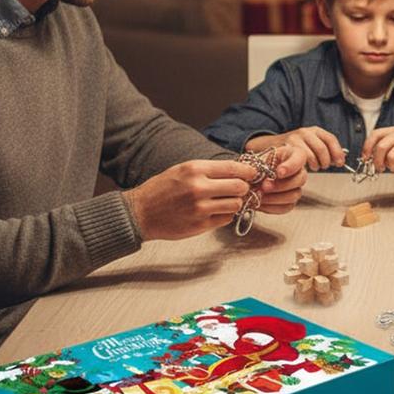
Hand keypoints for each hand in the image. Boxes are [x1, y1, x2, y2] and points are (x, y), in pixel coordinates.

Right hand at [124, 159, 258, 240]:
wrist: (140, 212)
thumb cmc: (162, 189)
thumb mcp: (183, 170)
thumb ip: (209, 170)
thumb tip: (238, 170)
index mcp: (195, 169)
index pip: (234, 168)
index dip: (248, 171)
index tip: (252, 173)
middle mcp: (199, 188)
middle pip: (240, 187)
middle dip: (243, 187)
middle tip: (241, 189)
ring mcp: (200, 208)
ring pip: (236, 204)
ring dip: (235, 203)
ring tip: (226, 201)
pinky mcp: (200, 225)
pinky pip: (226, 219)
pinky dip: (225, 215)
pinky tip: (215, 211)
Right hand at [247, 127, 344, 170]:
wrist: (272, 147)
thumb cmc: (295, 149)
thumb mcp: (312, 146)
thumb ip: (326, 151)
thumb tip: (340, 160)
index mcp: (315, 130)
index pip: (330, 139)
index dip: (337, 152)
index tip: (340, 162)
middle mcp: (305, 132)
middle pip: (322, 148)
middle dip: (326, 161)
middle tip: (324, 167)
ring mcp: (294, 139)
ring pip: (311, 155)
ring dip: (315, 165)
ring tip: (314, 167)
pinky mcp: (285, 147)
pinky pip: (299, 160)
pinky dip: (304, 167)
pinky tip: (303, 168)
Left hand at [254, 143, 307, 214]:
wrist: (252, 178)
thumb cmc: (257, 164)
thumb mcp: (258, 159)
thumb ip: (260, 165)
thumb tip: (257, 173)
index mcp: (294, 155)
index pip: (299, 159)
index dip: (291, 167)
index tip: (279, 172)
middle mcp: (299, 171)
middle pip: (300, 180)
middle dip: (281, 185)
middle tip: (264, 186)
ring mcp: (296, 187)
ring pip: (295, 195)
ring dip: (276, 197)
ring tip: (259, 195)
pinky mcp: (290, 201)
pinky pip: (286, 207)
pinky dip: (272, 207)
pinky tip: (260, 204)